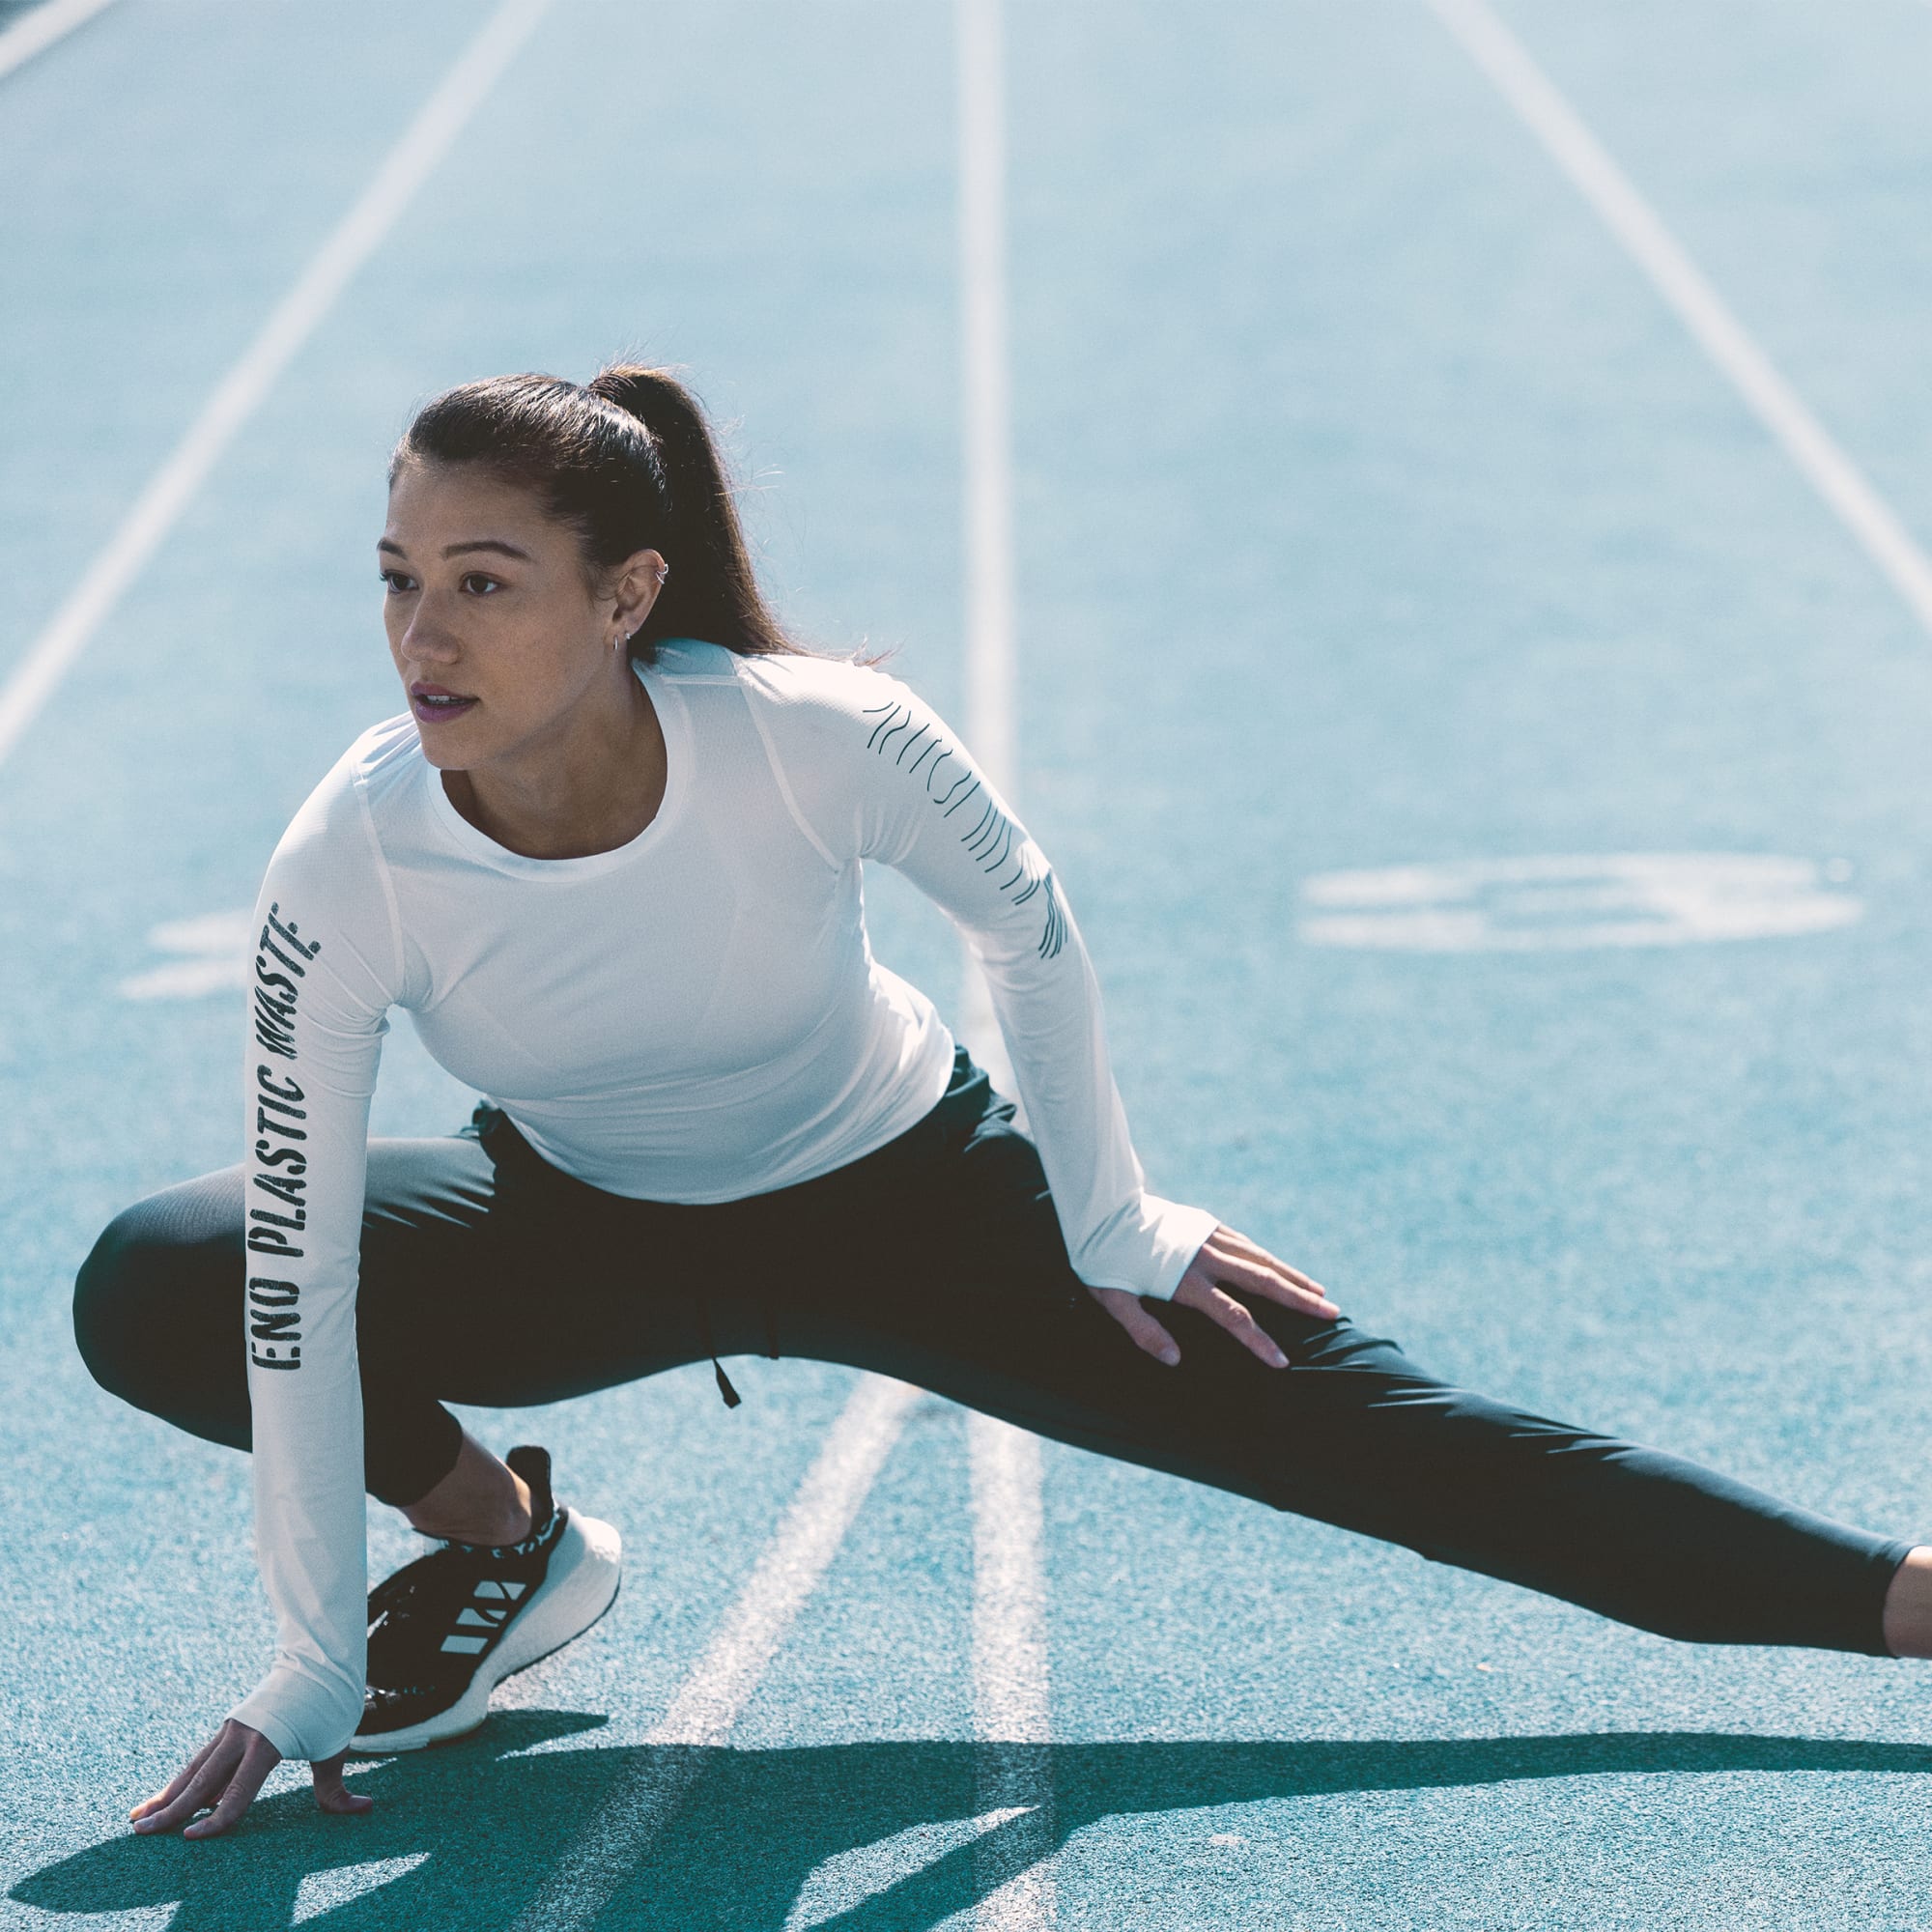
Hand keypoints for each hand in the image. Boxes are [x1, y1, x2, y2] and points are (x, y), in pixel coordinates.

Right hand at [130, 1718, 371, 1838]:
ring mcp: (232, 1729)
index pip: (239, 1791)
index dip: (218, 1819)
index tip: (192, 1838)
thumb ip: (336, 1784)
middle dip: (172, 1809)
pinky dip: (182, 1780)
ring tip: (138, 1819)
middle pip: (203, 1780)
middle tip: (141, 1833)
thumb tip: (364, 1809)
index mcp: (268, 1742)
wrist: (320, 1657)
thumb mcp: (336, 1744)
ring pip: (195, 1769)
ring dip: (167, 1795)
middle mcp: (243, 1735)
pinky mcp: (230, 1727)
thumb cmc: (330, 1703)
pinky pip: (202, 1759)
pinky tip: (164, 1798)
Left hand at [1090, 1221, 1339, 1368]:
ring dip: (1293, 1277)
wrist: (1102, 1207)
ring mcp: (1209, 1237)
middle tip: (1332, 1313)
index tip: (1282, 1362)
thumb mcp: (1112, 1299)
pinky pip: (1248, 1244)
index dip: (1259, 1341)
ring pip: (1261, 1258)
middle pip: (1262, 1281)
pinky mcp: (1208, 1224)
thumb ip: (1143, 1330)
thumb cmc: (1103, 1259)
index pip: (1232, 1316)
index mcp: (1184, 1279)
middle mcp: (1205, 1256)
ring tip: (1320, 1294)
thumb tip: (1175, 1360)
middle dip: (1299, 1300)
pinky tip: (1285, 1270)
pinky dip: (1271, 1259)